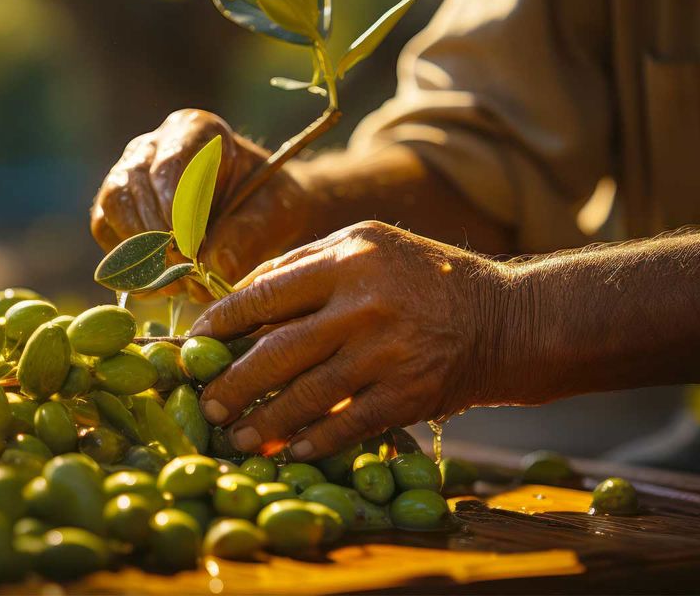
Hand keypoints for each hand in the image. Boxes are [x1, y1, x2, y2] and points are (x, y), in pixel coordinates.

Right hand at [91, 108, 315, 299]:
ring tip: (175, 284)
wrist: (258, 211)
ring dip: (140, 252)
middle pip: (132, 186)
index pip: (170, 166)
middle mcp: (152, 146)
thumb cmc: (268, 203)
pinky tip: (160, 284)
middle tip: (185, 276)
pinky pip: (106, 230)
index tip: (194, 253)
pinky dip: (128, 262)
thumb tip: (215, 266)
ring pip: (113, 207)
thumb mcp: (274, 213)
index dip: (177, 214)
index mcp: (194, 130)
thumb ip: (248, 235)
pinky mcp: (116, 205)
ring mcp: (129, 173)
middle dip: (157, 238)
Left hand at [191, 221, 517, 459]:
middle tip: (205, 404)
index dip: (221, 324)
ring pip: (306, 395)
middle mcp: (365, 303)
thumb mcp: (369, 247)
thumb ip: (306, 267)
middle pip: (277, 351)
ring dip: (264, 422)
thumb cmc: (425, 279)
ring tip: (237, 436)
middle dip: (232, 383)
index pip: (264, 293)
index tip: (192, 348)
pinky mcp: (408, 394)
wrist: (507, 319)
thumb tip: (237, 299)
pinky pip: (347, 424)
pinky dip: (314, 441)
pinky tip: (289, 450)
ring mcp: (388, 351)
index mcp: (348, 258)